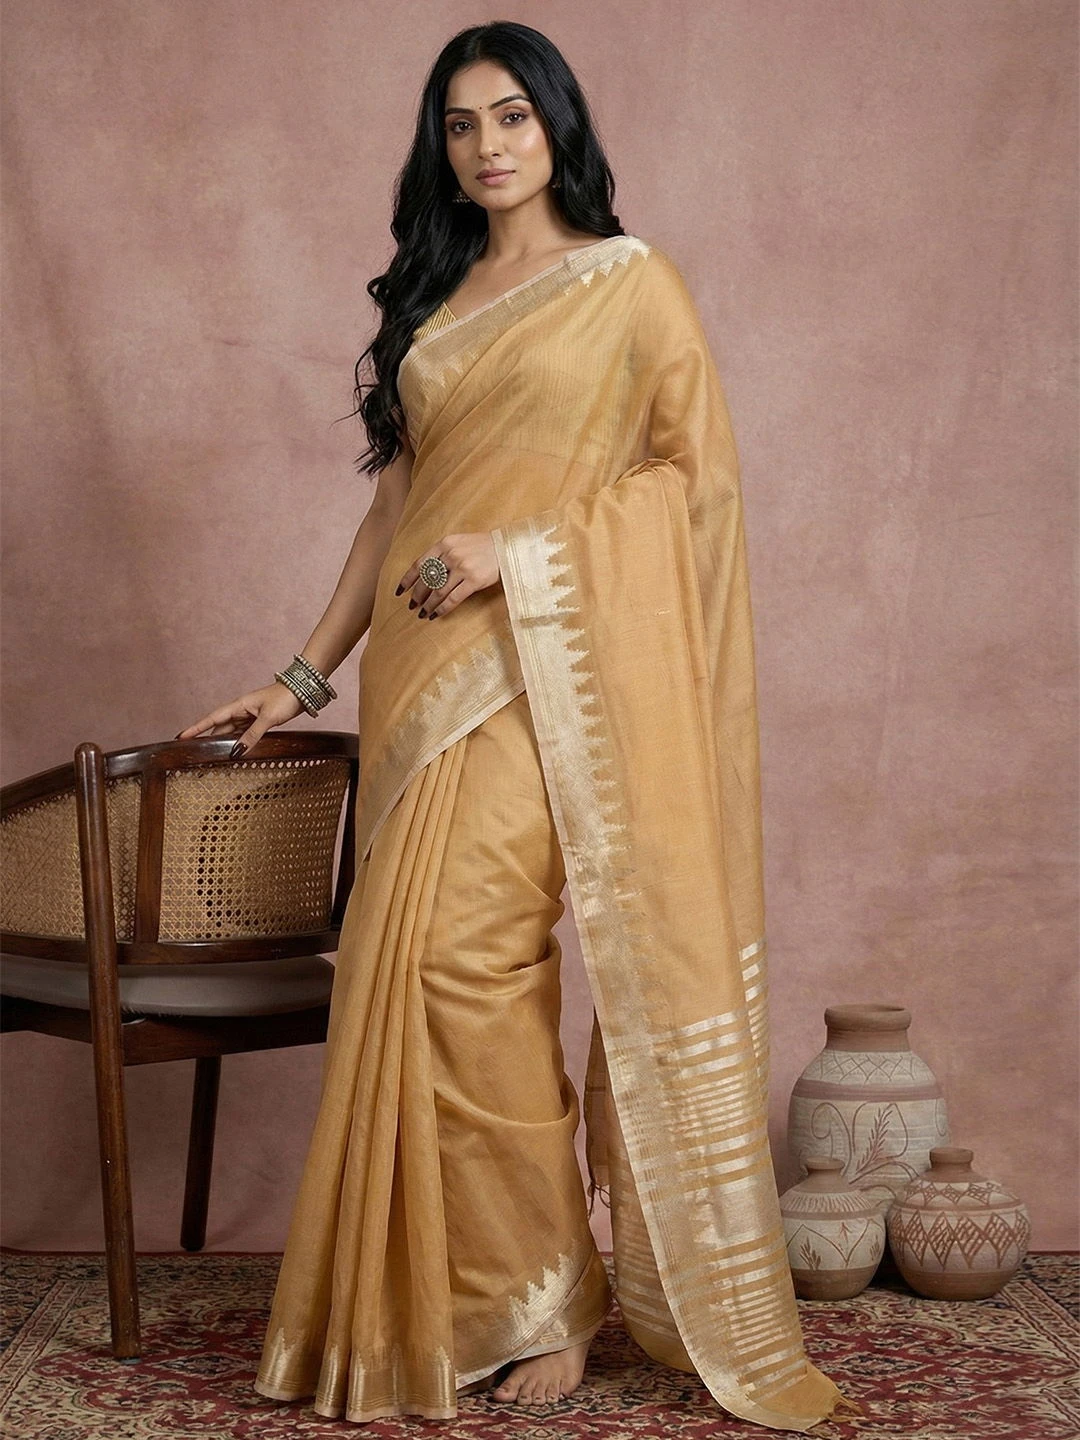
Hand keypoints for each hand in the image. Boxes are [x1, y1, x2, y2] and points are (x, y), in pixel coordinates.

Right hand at [174, 681, 304, 755]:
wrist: (304, 690)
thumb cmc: (286, 698)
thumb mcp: (268, 718)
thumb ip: (252, 735)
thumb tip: (237, 752)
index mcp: (239, 705)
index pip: (212, 719)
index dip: (196, 728)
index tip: (180, 736)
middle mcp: (242, 710)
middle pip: (219, 728)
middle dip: (207, 740)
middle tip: (193, 753)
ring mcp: (251, 715)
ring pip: (232, 731)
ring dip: (223, 743)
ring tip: (211, 756)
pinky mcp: (261, 720)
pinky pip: (244, 733)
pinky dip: (238, 741)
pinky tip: (235, 750)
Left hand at [395, 532, 501, 619]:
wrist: (507, 548)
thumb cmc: (483, 547)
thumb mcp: (460, 543)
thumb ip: (443, 554)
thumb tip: (426, 576)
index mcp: (445, 544)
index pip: (419, 564)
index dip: (407, 579)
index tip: (400, 592)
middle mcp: (451, 555)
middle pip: (427, 580)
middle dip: (417, 596)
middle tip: (412, 606)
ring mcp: (462, 568)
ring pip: (438, 591)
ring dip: (428, 605)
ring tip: (422, 613)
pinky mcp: (474, 581)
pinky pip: (453, 599)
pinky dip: (442, 609)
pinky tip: (436, 615)